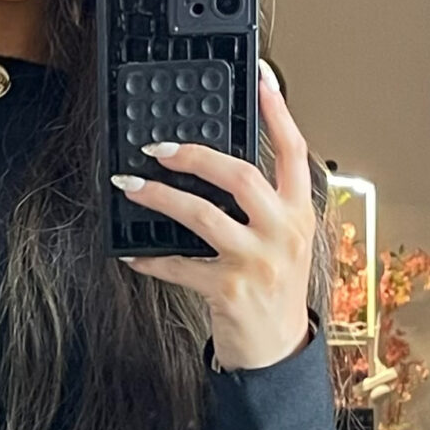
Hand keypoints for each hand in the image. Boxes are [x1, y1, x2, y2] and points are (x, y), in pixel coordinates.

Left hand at [112, 59, 315, 369]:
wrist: (278, 352)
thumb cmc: (275, 292)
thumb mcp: (284, 242)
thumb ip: (265, 206)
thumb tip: (218, 167)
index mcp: (300, 213)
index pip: (294, 151)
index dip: (278, 112)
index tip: (262, 76)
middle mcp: (283, 233)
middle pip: (242, 176)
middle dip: (196, 155)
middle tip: (159, 147)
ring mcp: (257, 262)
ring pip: (202, 215)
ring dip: (159, 197)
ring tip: (130, 186)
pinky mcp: (228, 290)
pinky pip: (179, 265)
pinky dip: (151, 258)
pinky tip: (135, 253)